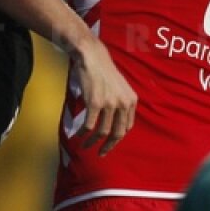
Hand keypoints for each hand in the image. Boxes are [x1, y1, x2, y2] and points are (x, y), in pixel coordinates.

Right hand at [70, 39, 136, 155]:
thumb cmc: (103, 71)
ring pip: (102, 131)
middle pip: (117, 133)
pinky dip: (83, 133)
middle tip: (101, 153)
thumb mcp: (120, 87)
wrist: (92, 57)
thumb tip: (115, 122)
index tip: (109, 143)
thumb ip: (121, 103)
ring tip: (85, 146)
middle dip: (108, 146)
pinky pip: (89, 125)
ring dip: (92, 142)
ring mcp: (109, 104)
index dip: (118, 138)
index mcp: (131, 101)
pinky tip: (78, 135)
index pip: (127, 127)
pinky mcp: (95, 103)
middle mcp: (123, 103)